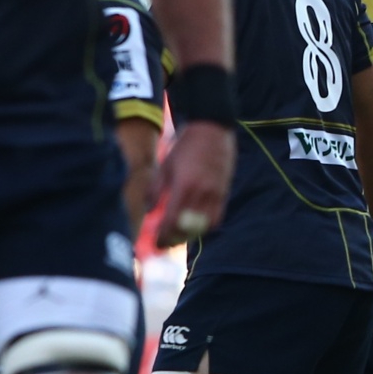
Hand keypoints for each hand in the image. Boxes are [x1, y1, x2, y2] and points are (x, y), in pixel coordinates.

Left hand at [152, 121, 235, 248]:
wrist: (212, 129)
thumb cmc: (186, 146)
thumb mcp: (165, 165)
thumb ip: (156, 189)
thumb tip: (148, 210)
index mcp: (184, 186)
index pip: (172, 221)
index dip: (164, 236)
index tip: (157, 244)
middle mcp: (201, 193)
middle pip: (189, 228)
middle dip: (176, 239)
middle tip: (166, 243)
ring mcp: (215, 193)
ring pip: (205, 226)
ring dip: (191, 235)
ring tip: (180, 236)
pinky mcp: (224, 191)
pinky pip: (216, 217)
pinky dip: (206, 225)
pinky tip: (196, 225)